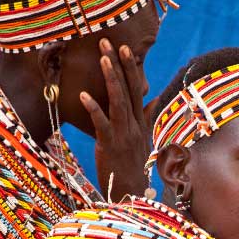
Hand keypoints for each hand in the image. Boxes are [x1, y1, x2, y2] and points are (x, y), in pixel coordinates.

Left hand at [80, 38, 149, 199]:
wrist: (130, 194)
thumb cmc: (132, 167)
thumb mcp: (142, 140)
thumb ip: (147, 117)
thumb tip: (154, 98)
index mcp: (140, 124)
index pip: (136, 90)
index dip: (130, 69)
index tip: (124, 48)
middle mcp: (134, 126)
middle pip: (128, 91)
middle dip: (119, 66)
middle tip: (109, 43)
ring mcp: (124, 135)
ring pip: (118, 102)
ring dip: (110, 79)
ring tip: (102, 59)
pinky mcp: (110, 146)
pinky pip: (102, 124)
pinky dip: (94, 109)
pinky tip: (83, 95)